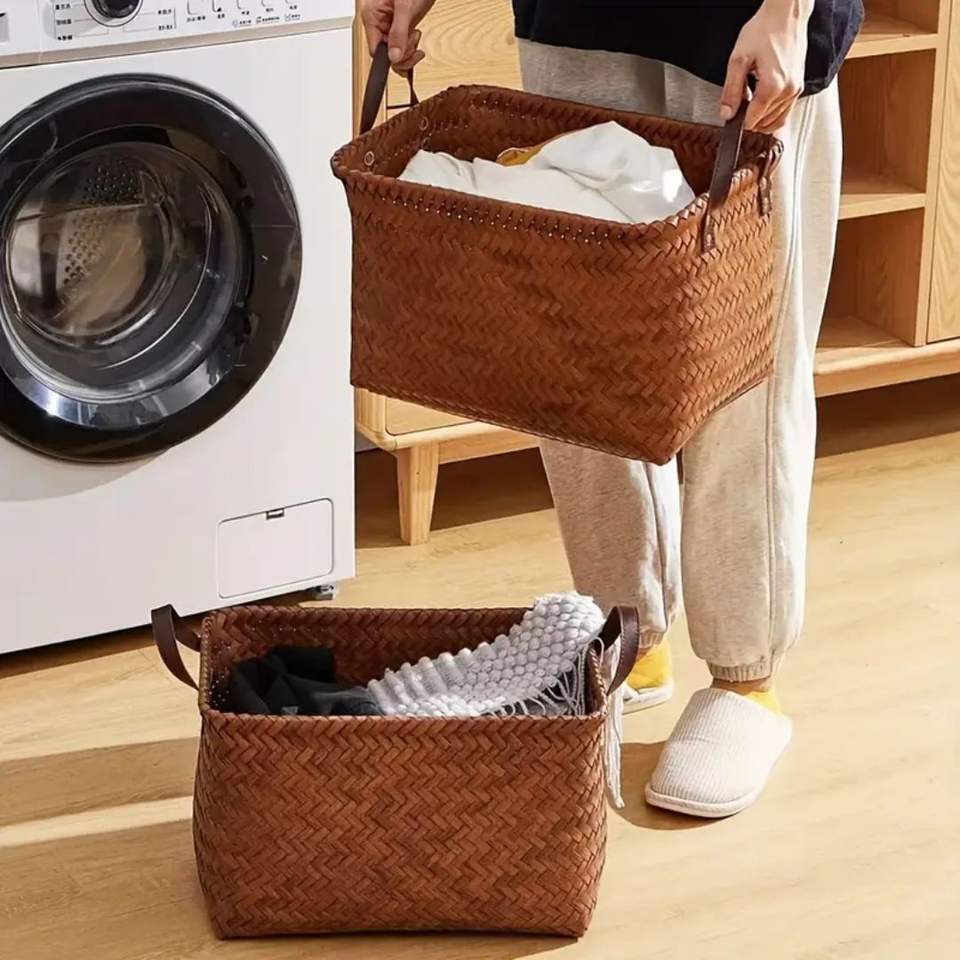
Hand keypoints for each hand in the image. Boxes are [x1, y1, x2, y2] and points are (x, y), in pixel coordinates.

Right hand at [360, 0, 435, 73]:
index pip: (375, 50)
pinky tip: (415, 39)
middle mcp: (378, 23)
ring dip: (408, 52)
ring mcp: (389, 25)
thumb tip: (394, 56)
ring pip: (394, 52)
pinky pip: (401, 46)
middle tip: (413, 42)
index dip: (391, 57)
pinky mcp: (399, 25)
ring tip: (415, 35)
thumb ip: (399, 32)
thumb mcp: (404, 7)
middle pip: (385, 54)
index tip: (404, 54)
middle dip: (402, 53)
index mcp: (372, 16)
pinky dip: (410, 49)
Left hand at [720, 0, 811, 132]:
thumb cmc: (764, 31)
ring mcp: (796, 90)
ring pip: (776, 121)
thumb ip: (731, 91)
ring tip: (751, 97)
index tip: (732, 110)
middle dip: (750, 117)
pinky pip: (785, 111)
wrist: (786, 15)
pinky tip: (762, 99)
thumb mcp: (738, 60)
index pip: (752, 121)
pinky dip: (772, 112)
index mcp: (772, 87)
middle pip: (763, 123)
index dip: (739, 119)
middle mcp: (788, 91)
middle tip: (741, 100)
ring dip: (761, 117)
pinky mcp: (799, 86)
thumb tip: (726, 114)